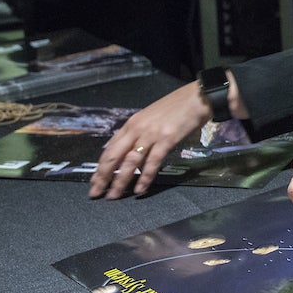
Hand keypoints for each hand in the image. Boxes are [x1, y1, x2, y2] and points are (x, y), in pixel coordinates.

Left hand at [88, 82, 210, 198]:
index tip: (95, 181)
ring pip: (130, 161)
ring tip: (114, 196)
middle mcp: (137, 129)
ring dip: (120, 181)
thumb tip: (130, 151)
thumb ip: (140, 132)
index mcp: (132, 124)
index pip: (110, 149)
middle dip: (102, 177)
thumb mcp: (151, 117)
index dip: (100, 167)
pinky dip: (145, 177)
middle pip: (114, 156)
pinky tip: (139, 189)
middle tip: (96, 193)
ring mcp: (151, 134)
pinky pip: (152, 162)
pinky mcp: (166, 139)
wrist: (197, 97)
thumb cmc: (177, 106)